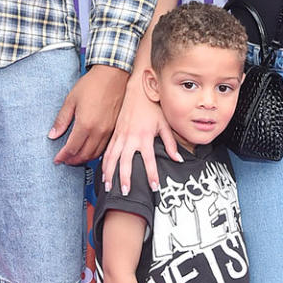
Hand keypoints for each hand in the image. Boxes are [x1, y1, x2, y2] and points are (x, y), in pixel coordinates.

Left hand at [50, 65, 129, 164]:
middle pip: (84, 155)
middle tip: (65, 160)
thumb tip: (53, 135)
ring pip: (96, 154)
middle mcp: (99, 131)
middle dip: (72, 160)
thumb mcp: (71, 100)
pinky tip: (90, 150)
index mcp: (85, 124)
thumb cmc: (93, 84)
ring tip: (76, 157)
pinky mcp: (116, 128)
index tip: (57, 159)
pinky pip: (105, 147)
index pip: (72, 148)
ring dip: (84, 159)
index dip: (62, 156)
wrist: (114, 74)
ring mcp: (109, 131)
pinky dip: (96, 153)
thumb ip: (62, 120)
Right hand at [101, 80, 179, 194]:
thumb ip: (171, 143)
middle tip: (125, 192)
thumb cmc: (153, 106)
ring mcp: (120, 136)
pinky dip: (104, 163)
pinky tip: (104, 174)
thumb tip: (178, 159)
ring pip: (111, 158)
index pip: (148, 159)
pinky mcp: (114, 134)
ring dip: (109, 173)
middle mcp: (130, 137)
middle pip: (125, 161)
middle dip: (124, 178)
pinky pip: (107, 151)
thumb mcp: (165, 123)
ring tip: (109, 188)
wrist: (137, 90)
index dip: (152, 174)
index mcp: (144, 136)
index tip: (154, 187)